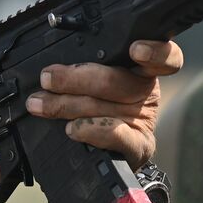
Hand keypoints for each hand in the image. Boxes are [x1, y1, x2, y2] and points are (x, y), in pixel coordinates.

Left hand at [23, 39, 183, 168]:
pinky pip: (115, 134)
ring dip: (65, 104)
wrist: (106, 152)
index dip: (154, 52)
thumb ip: (82, 68)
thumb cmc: (94, 107)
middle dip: (74, 79)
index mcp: (140, 67)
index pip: (162, 55)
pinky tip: (72, 129)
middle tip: (47, 78)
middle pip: (116, 80)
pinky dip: (90, 130)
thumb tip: (49, 70)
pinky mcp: (139, 145)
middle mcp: (146, 90)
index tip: (134, 49)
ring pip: (104, 105)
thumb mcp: (90, 80)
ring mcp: (144, 119)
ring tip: (40, 104)